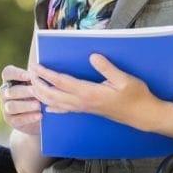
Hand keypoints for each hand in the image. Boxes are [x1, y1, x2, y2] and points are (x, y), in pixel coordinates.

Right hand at [0, 65, 40, 134]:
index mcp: (10, 80)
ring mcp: (5, 107)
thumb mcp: (39, 84)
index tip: (30, 76)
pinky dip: (28, 117)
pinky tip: (39, 115)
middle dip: (24, 91)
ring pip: (11, 106)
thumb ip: (39, 77)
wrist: (38, 116)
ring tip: (38, 105)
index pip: (7, 73)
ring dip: (25, 105)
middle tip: (36, 91)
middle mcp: (4, 93)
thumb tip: (45, 71)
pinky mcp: (10, 120)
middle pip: (10, 91)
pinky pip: (17, 119)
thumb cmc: (39, 94)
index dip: (17, 73)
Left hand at [31, 54, 153, 127]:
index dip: (47, 74)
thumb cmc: (135, 96)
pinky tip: (47, 107)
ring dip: (42, 95)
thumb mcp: (125, 79)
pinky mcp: (87, 111)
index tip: (36, 66)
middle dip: (39, 84)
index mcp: (90, 93)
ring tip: (33, 85)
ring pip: (56, 103)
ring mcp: (84, 108)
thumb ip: (108, 68)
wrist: (142, 115)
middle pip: (53, 94)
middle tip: (30, 73)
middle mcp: (83, 102)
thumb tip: (93, 56)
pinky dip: (53, 107)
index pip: (62, 82)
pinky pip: (65, 110)